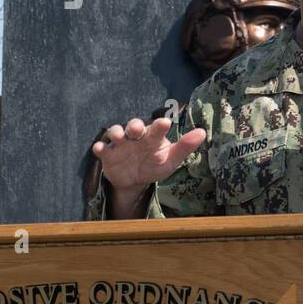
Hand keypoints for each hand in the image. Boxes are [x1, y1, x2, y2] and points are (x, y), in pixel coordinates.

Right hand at [91, 116, 206, 202]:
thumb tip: (202, 132)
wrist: (135, 181)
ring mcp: (120, 144)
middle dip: (134, 126)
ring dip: (116, 133)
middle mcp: (136, 137)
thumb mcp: (171, 160)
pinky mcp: (107, 154)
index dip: (159, 125)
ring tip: (119, 137)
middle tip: (137, 129)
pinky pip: (101, 148)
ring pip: (115, 132)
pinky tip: (100, 149)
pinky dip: (100, 147)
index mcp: (152, 137)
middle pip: (133, 126)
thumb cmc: (155, 165)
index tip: (164, 122)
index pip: (156, 128)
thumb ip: (185, 147)